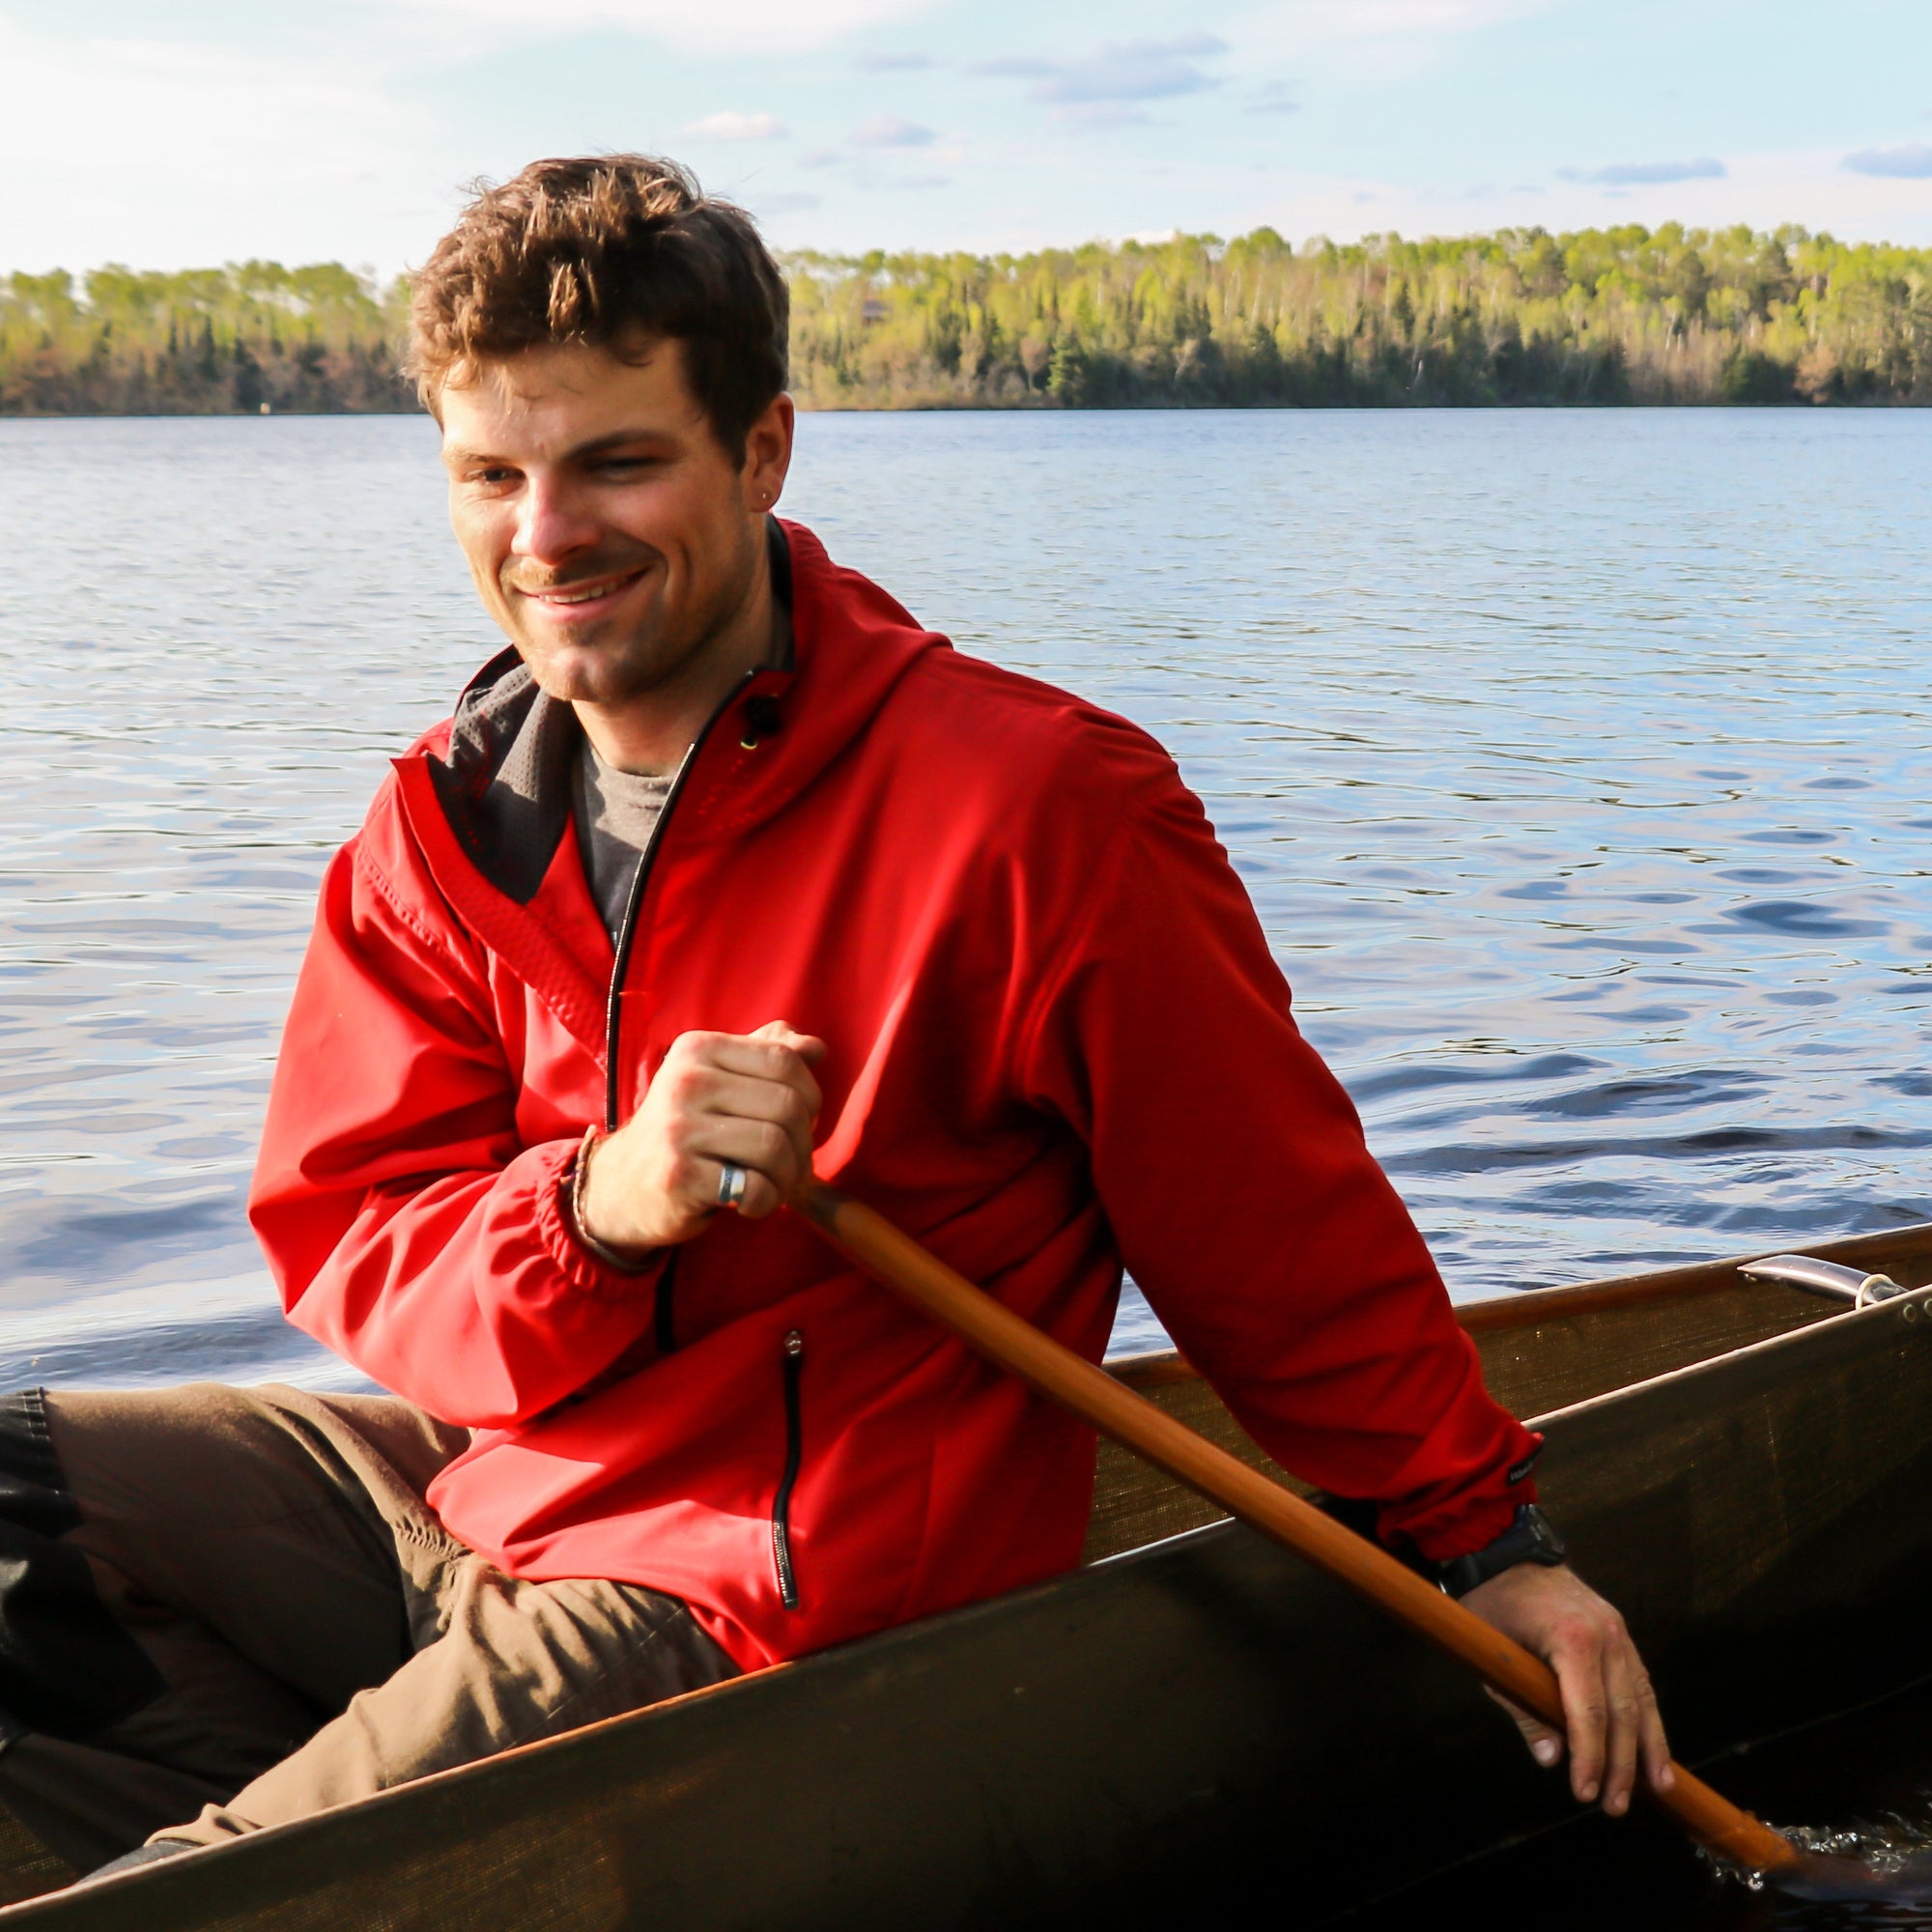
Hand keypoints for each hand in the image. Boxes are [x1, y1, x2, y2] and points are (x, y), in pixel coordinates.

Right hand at [577, 1021, 824, 1254]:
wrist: (621, 1186)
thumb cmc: (685, 1131)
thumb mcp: (718, 1082)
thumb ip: (766, 1057)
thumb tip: (815, 1048)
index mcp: (699, 1049)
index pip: (785, 1059)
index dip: (810, 1095)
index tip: (801, 1122)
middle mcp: (685, 1081)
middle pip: (787, 1105)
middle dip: (804, 1143)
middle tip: (792, 1164)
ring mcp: (678, 1128)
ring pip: (774, 1146)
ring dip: (787, 1177)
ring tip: (775, 1185)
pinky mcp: (678, 1176)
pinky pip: (753, 1187)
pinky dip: (765, 1201)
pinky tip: (750, 1204)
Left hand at [1460, 1562, 1672, 1817]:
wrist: (1504, 1551)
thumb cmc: (1492, 1603)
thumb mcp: (1493, 1657)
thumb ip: (1522, 1709)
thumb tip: (1550, 1759)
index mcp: (1572, 1639)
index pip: (1590, 1713)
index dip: (1590, 1758)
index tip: (1584, 1792)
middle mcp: (1606, 1635)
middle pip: (1623, 1713)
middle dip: (1621, 1765)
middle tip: (1614, 1806)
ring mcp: (1618, 1632)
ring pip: (1642, 1699)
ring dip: (1648, 1748)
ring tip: (1657, 1789)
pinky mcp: (1620, 1633)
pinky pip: (1641, 1682)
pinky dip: (1649, 1718)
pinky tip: (1655, 1749)